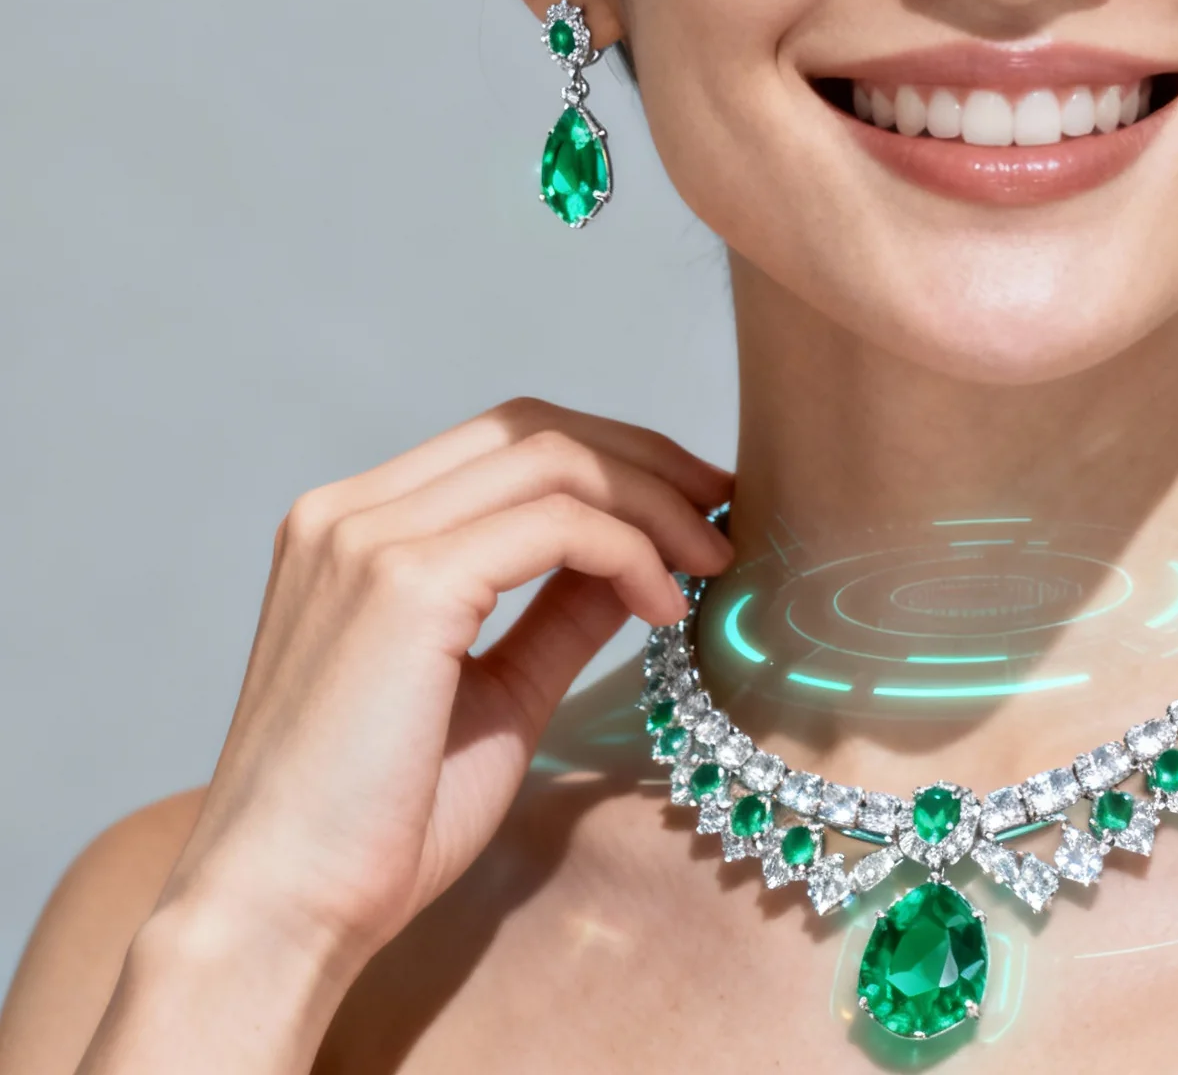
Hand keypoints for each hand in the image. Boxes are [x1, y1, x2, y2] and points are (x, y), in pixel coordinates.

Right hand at [153, 397, 731, 967]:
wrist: (286, 910)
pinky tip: (665, 609)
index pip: (503, 443)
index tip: (698, 506)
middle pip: (532, 428)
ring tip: (714, 561)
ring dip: (654, 502)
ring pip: (552, 459)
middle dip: (648, 461)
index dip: (615, 460)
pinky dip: (631, 552)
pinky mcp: (404, 583)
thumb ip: (555, 616)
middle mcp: (346, 515)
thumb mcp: (496, 694)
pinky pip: (558, 525)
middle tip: (728, 509)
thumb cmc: (380, 826)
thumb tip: (636, 563)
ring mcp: (366, 540)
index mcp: (351, 532)